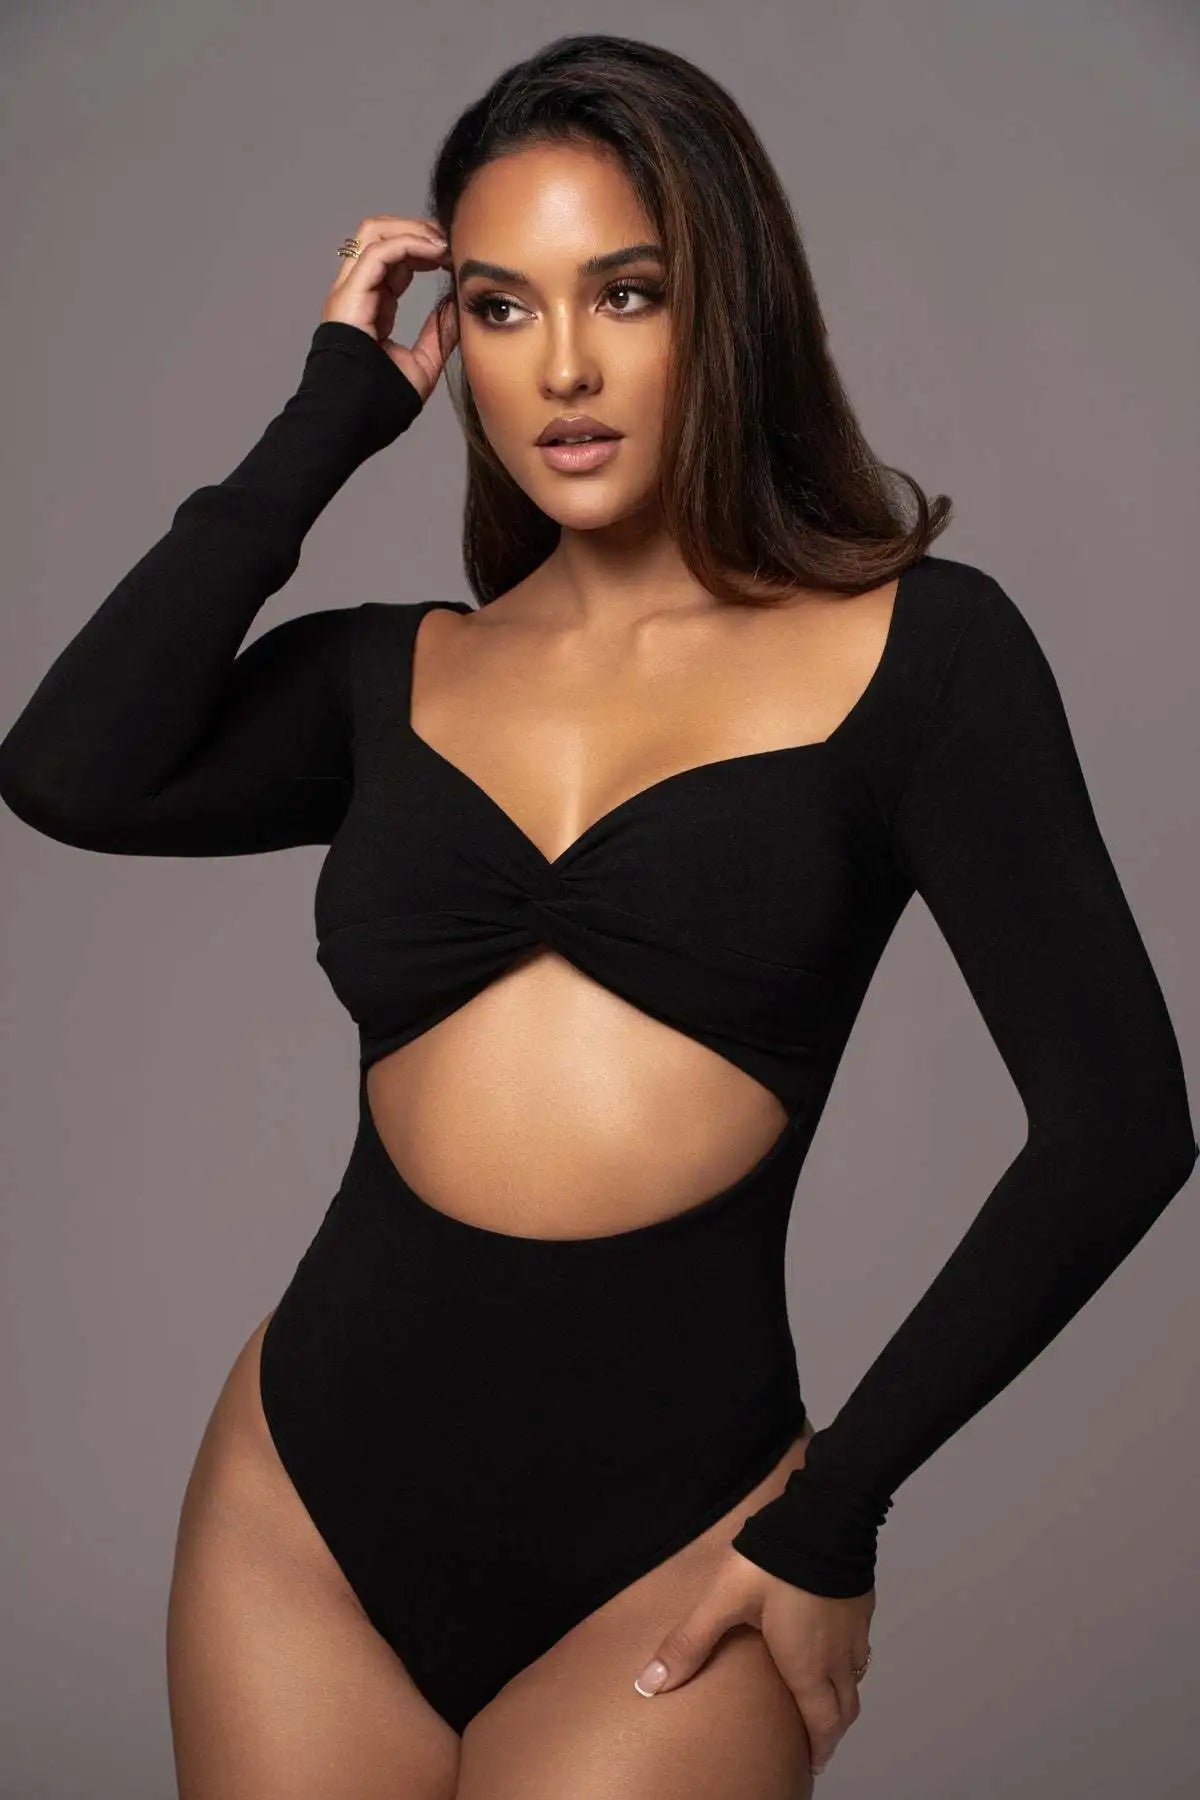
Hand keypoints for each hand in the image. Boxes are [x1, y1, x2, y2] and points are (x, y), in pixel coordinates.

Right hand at [320, 213, 457, 404]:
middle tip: (450, 240)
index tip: (453, 256)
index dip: (423, 249)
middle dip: (417, 229)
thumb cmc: (379, 402)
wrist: (351, 422)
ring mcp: (348, 291)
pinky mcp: (348, 296)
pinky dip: (409, 244)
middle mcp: (355, 292)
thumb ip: (437, 334)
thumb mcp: (422, 364)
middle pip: (379, 235)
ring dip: (412, 229)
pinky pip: (377, 252)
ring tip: (444, 242)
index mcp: (369, 305)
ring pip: (373, 232)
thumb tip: (456, 306)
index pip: (393, 259)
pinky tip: (435, 253)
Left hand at [632, 1547, 874, 1778]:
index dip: (818, 1748)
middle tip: (816, 1741)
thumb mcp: (723, 1601)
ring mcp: (855, 1628)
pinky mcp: (862, 1603)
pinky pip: (860, 1647)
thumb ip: (690, 1643)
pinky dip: (849, 1662)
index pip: (822, 1722)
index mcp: (806, 1664)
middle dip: (831, 1729)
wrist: (825, 1514)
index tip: (810, 1764)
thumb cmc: (774, 1562)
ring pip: (856, 1678)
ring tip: (823, 1700)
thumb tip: (649, 1685)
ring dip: (841, 1696)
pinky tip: (832, 1646)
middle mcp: (838, 1654)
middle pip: (845, 1707)